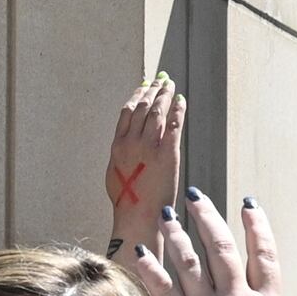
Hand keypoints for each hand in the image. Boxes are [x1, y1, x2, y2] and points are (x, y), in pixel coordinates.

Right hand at [103, 76, 184, 251]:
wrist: (137, 215)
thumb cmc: (127, 200)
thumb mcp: (115, 173)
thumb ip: (121, 156)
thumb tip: (124, 147)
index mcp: (117, 145)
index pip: (127, 111)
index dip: (137, 95)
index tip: (144, 85)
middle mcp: (131, 141)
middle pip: (143, 107)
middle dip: (152, 91)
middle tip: (161, 80)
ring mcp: (148, 147)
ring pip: (156, 112)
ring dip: (164, 95)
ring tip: (170, 85)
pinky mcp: (167, 154)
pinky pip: (173, 126)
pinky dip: (177, 111)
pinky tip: (181, 101)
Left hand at [124, 189, 289, 295]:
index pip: (264, 256)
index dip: (256, 226)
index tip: (248, 204)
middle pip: (221, 249)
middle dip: (207, 217)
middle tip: (194, 196)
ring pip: (188, 263)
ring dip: (175, 235)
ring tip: (166, 215)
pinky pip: (162, 291)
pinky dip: (150, 269)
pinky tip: (141, 253)